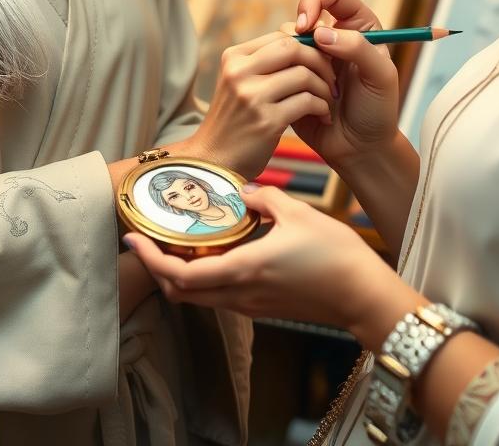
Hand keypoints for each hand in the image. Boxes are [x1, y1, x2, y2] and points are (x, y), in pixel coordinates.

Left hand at [124, 185, 413, 337]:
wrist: (364, 295)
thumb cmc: (335, 254)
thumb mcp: (297, 213)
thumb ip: (263, 198)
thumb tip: (243, 190)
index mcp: (241, 270)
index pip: (179, 276)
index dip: (151, 261)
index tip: (134, 240)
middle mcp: (240, 294)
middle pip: (181, 293)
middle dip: (158, 269)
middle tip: (148, 240)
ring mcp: (251, 306)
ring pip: (199, 298)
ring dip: (180, 275)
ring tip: (175, 243)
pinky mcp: (264, 308)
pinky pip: (220, 297)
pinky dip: (204, 278)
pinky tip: (212, 253)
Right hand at [187, 32, 336, 179]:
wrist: (215, 161)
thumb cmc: (237, 119)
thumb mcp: (241, 82)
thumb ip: (266, 62)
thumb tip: (305, 39)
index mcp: (234, 57)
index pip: (280, 35)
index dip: (308, 45)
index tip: (321, 61)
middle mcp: (239, 72)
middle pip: (293, 48)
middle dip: (320, 60)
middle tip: (331, 78)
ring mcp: (251, 96)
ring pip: (303, 74)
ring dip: (324, 87)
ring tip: (329, 100)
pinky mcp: (266, 121)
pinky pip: (307, 102)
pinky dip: (322, 108)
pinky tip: (324, 117)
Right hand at [290, 0, 400, 167]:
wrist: (361, 150)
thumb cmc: (377, 112)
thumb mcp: (379, 77)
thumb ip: (357, 48)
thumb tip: (318, 32)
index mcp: (356, 25)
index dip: (314, 1)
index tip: (307, 25)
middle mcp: (332, 36)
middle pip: (303, 17)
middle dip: (309, 46)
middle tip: (324, 72)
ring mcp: (310, 59)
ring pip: (288, 44)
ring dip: (308, 72)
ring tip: (330, 96)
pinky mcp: (292, 81)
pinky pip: (282, 73)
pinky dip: (299, 89)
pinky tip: (320, 110)